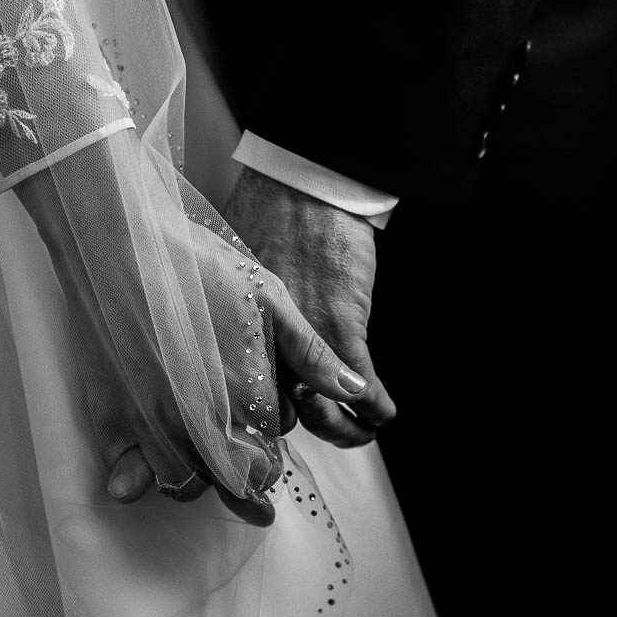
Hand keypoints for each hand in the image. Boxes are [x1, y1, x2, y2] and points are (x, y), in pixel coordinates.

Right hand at [15, 140, 368, 523]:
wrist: (119, 242)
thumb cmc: (196, 264)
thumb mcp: (267, 299)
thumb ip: (310, 354)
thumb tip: (356, 393)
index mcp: (247, 399)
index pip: (270, 458)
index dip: (271, 452)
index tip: (267, 446)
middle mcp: (203, 424)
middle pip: (233, 483)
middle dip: (246, 483)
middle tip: (251, 489)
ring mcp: (153, 426)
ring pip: (185, 485)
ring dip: (199, 481)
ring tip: (203, 469)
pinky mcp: (112, 419)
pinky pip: (128, 478)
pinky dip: (136, 484)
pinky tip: (138, 483)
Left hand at [222, 167, 396, 446]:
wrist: (303, 188)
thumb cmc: (264, 215)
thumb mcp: (233, 273)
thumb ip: (238, 311)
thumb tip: (239, 328)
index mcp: (235, 333)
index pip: (243, 396)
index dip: (266, 413)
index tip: (284, 414)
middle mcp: (265, 346)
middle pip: (283, 414)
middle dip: (308, 425)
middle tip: (325, 422)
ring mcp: (304, 342)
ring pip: (325, 413)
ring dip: (347, 428)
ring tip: (359, 426)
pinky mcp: (343, 330)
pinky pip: (363, 389)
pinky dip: (376, 408)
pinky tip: (383, 412)